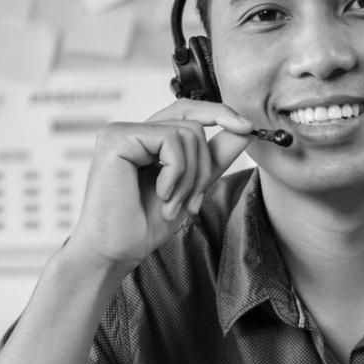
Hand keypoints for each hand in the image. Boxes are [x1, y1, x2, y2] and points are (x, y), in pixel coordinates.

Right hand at [66, 100, 253, 271]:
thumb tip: (245, 129)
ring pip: (187, 133)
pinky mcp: (117, 137)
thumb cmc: (144, 224)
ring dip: (190, 177)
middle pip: (193, 121)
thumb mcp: (192, 186)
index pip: (188, 112)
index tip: (247, 127)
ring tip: (172, 203)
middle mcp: (133, 131)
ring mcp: (122, 131)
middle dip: (204, 164)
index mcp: (146, 139)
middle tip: (193, 201)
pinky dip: (176, 173)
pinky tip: (161, 193)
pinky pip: (170, 141)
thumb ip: (214, 156)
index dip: (219, 113)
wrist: (116, 251)